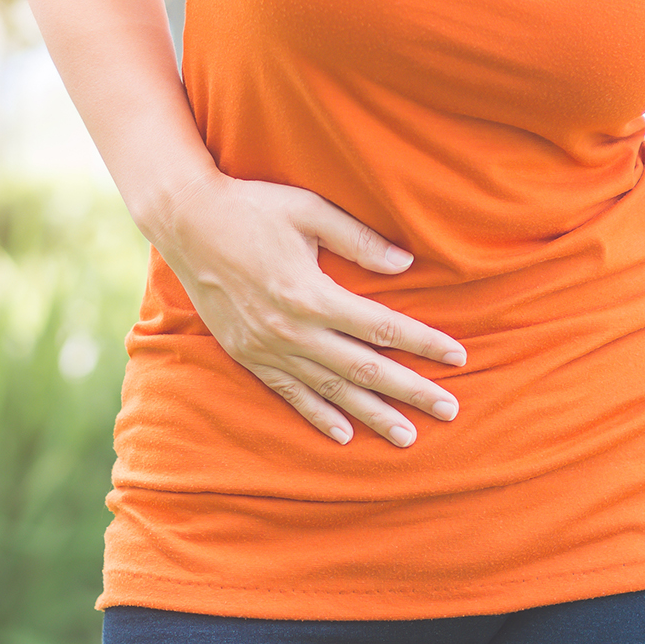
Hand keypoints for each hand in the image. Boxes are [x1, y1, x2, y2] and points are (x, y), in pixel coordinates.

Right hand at [149, 170, 466, 446]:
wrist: (186, 222)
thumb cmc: (252, 207)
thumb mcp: (309, 210)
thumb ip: (358, 239)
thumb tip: (406, 264)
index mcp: (311, 293)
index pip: (382, 326)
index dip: (423, 343)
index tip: (458, 357)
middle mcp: (291, 329)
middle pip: (364, 368)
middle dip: (411, 391)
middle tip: (450, 411)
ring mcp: (267, 347)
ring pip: (330, 390)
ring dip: (371, 414)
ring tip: (407, 436)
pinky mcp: (247, 354)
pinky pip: (289, 393)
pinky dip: (318, 415)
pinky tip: (343, 434)